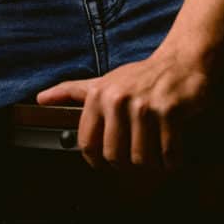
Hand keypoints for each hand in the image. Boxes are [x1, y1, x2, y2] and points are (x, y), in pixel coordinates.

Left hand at [36, 46, 212, 172]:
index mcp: (99, 95)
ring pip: (140, 160)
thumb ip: (72, 91)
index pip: (88, 145)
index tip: (110, 160)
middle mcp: (118, 99)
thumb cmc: (142, 76)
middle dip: (128, 161)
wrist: (182, 61)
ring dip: (152, 162)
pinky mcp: (169, 111)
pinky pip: (167, 154)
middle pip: (114, 157)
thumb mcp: (104, 81)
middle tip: (139, 150)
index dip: (99, 160)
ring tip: (156, 147)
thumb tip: (41, 98)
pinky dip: (172, 159)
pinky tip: (173, 149)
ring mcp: (144, 106)